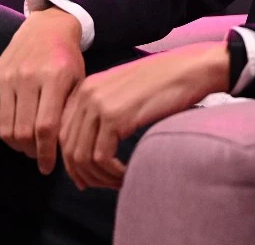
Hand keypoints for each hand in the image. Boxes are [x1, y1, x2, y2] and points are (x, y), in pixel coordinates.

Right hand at [0, 5, 84, 175]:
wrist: (47, 27)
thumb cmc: (68, 59)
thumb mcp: (78, 81)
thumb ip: (69, 113)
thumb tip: (63, 151)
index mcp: (54, 79)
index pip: (45, 128)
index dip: (45, 154)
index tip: (48, 168)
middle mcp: (27, 77)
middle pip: (22, 132)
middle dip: (30, 152)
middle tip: (38, 156)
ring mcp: (6, 77)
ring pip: (4, 128)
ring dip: (15, 145)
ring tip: (28, 146)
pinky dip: (2, 129)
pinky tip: (16, 129)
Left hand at [58, 41, 229, 190]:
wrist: (191, 68)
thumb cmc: (167, 82)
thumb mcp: (126, 92)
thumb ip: (105, 111)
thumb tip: (93, 148)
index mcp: (86, 87)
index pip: (64, 133)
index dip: (73, 162)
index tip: (88, 178)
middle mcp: (86, 94)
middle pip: (70, 148)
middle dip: (85, 174)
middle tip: (104, 185)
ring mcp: (98, 105)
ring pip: (83, 157)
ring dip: (100, 177)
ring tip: (119, 182)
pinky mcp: (114, 118)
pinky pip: (102, 158)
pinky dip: (112, 173)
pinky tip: (126, 175)